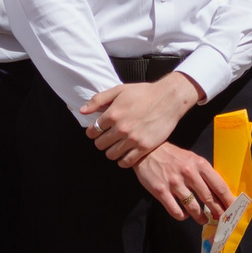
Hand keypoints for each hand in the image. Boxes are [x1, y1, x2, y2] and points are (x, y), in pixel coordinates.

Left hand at [80, 72, 200, 166]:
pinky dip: (123, 160)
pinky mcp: (144, 147)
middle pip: (100, 144)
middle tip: (107, 139)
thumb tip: (83, 111)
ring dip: (111, 152)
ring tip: (116, 146)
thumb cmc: (144, 93)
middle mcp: (121, 128)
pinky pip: (126, 162)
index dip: (93, 132)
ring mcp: (133, 139)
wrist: (168, 99)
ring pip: (111, 155)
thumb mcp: (119, 90)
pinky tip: (125, 154)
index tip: (97, 132)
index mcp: (113, 114)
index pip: (93, 131)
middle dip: (101, 142)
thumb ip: (99, 100)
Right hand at [133, 142, 231, 223]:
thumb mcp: (192, 159)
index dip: (228, 200)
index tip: (233, 209)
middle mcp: (189, 173)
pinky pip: (176, 210)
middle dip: (217, 211)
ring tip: (204, 220)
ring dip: (201, 217)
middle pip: (209, 198)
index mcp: (199, 164)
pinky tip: (184, 215)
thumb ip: (204, 173)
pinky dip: (182, 216)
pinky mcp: (161, 191)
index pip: (219, 186)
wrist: (147, 152)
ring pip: (193, 207)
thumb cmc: (173, 156)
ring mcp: (174, 183)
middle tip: (221, 218)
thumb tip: (219, 192)